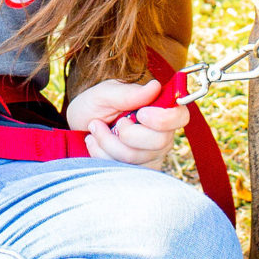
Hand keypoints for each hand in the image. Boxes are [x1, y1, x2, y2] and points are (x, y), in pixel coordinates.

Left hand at [65, 77, 187, 170]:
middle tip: (113, 122)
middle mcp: (161, 134)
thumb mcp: (105, 93)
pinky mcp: (137, 171)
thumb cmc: (95, 105)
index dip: (164, 119)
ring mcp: (150, 155)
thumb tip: (155, 86)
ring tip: (96, 128)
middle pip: (159, 142)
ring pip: (136, 158)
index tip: (141, 114)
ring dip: (107, 142)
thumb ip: (129, 93)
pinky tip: (96, 143)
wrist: (78, 126)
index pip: (180, 117)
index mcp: (160, 109)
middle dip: (128, 134)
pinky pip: (122, 169)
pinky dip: (102, 155)